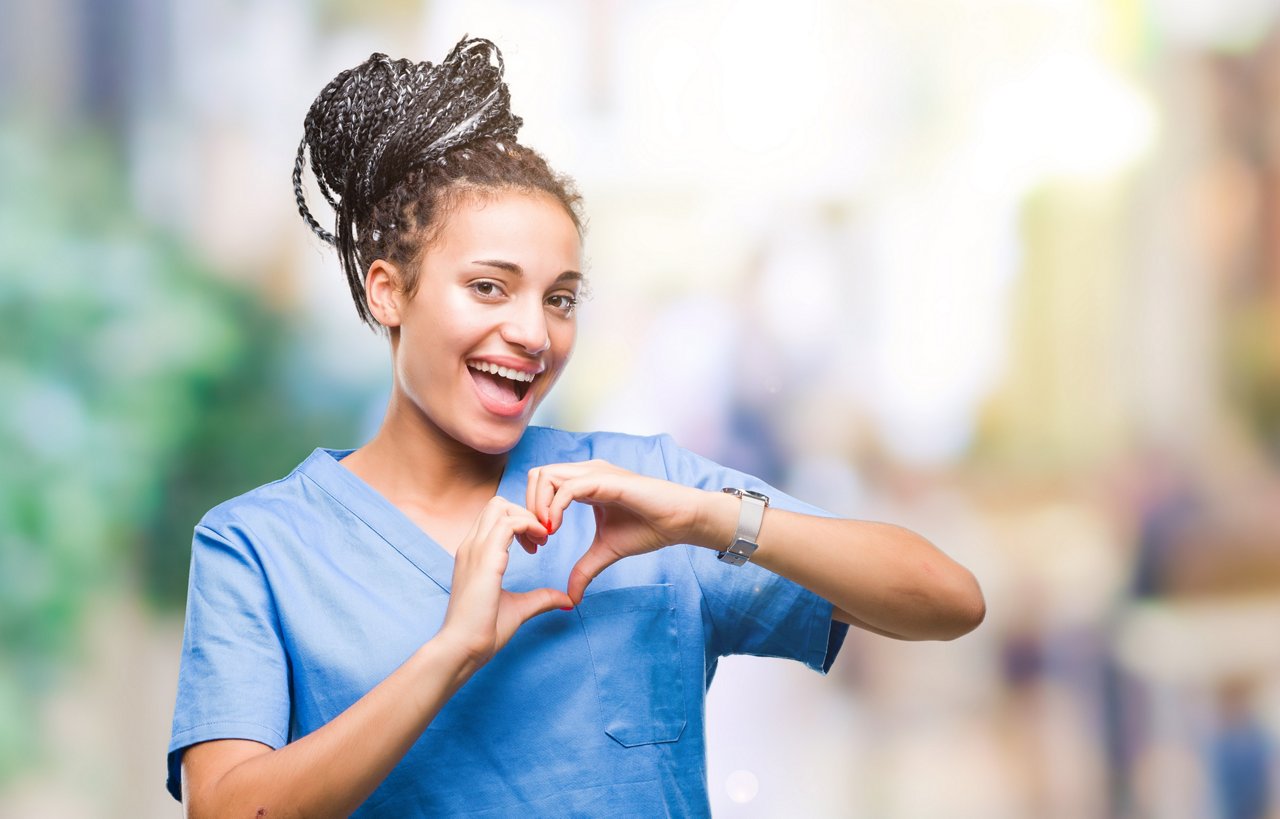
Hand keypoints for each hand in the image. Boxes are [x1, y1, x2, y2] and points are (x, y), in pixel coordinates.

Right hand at [438, 497, 572, 667]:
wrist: (462, 649)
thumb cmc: (483, 632)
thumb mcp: (518, 608)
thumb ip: (541, 599)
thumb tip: (566, 599)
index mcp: (474, 555)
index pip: (494, 517)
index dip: (520, 523)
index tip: (537, 545)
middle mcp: (471, 546)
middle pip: (497, 504)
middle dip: (525, 513)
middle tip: (542, 538)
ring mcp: (475, 549)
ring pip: (501, 506)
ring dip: (528, 517)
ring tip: (543, 539)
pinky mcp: (485, 559)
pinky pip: (509, 523)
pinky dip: (529, 525)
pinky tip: (540, 543)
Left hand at [525, 460, 710, 603]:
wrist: (680, 521)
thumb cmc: (648, 527)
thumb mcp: (606, 551)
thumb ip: (585, 569)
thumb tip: (571, 597)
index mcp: (583, 483)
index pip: (542, 484)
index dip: (531, 511)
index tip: (537, 542)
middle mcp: (585, 473)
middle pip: (537, 475)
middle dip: (528, 506)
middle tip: (537, 538)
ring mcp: (594, 473)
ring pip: (546, 475)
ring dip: (538, 505)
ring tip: (546, 533)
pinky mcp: (605, 480)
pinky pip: (568, 488)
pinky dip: (555, 508)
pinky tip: (556, 529)